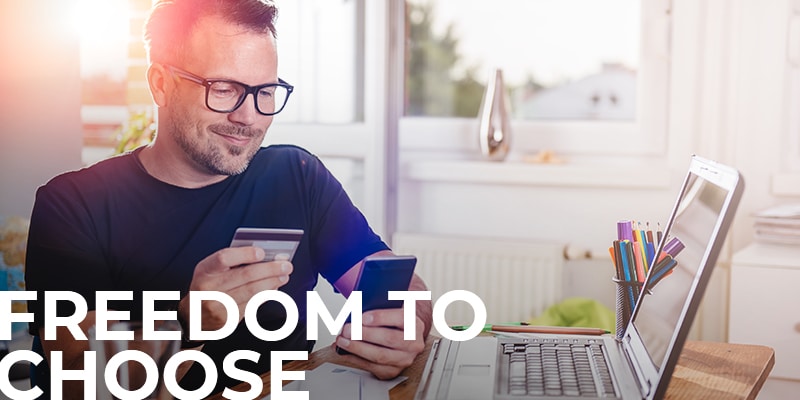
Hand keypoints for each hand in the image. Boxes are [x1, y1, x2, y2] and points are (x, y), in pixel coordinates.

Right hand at [178, 247, 292, 331]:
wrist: (192, 317)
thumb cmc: (208, 286)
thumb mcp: (211, 270)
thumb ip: (233, 262)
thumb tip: (264, 256)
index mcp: (205, 270)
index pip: (224, 258)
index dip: (244, 254)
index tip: (262, 252)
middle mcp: (209, 288)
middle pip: (245, 276)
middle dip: (269, 269)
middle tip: (286, 265)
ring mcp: (218, 306)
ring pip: (251, 292)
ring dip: (272, 282)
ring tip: (284, 276)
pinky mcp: (227, 320)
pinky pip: (252, 305)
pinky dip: (266, 295)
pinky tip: (274, 289)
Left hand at [333, 308, 425, 379]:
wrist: (405, 337)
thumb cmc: (394, 321)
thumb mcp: (393, 309)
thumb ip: (381, 306)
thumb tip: (359, 307)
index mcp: (414, 324)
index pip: (400, 318)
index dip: (380, 317)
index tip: (363, 317)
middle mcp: (413, 343)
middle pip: (389, 339)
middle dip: (364, 334)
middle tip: (348, 329)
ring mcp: (404, 359)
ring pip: (380, 356)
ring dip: (357, 348)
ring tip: (343, 341)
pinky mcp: (392, 371)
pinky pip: (372, 367)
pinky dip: (356, 359)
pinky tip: (345, 352)